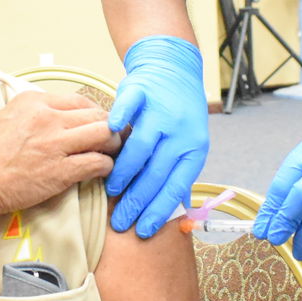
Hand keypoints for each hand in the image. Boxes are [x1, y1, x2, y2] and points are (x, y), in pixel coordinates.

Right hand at [0, 91, 116, 218]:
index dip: (94, 112)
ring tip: (112, 152)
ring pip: (104, 134)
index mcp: (34, 102)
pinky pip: (97, 162)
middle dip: (110, 127)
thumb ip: (33, 112)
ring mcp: (55, 144)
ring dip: (113, 144)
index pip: (79, 100)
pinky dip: (106, 166)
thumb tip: (55, 115)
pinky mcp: (60, 171)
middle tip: (113, 138)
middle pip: (97, 115)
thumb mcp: (6, 117)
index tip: (97, 122)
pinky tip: (103, 170)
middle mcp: (47, 118)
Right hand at [105, 36, 207, 238]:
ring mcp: (161, 110)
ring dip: (124, 173)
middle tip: (120, 222)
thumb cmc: (177, 116)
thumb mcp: (186, 145)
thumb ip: (177, 174)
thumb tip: (176, 210)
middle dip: (136, 202)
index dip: (159, 210)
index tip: (143, 231)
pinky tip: (107, 136)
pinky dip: (118, 121)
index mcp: (194, 147)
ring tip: (110, 191)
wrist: (172, 70)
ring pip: (141, 147)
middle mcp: (181, 130)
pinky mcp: (142, 91)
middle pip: (156, 172)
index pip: (176, 186)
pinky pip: (128, 108)